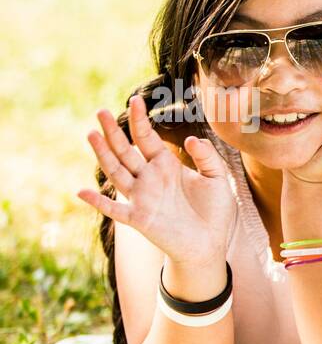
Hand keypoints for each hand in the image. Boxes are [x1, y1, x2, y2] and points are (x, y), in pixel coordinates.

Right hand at [77, 94, 234, 268]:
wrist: (211, 244)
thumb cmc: (215, 211)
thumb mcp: (218, 178)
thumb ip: (207, 156)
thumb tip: (191, 139)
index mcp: (166, 165)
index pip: (147, 138)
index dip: (140, 120)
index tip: (135, 100)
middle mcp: (149, 178)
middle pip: (125, 151)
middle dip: (113, 132)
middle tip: (100, 111)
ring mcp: (141, 198)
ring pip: (116, 172)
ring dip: (103, 155)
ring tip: (92, 134)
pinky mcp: (139, 219)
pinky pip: (115, 210)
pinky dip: (98, 202)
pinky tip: (81, 192)